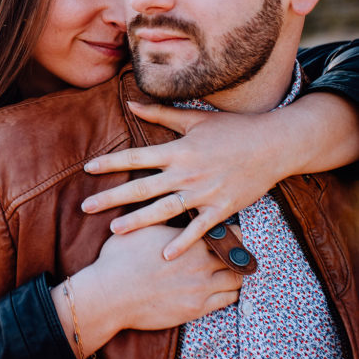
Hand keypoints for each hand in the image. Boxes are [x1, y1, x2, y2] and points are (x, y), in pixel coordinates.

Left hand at [82, 101, 281, 260]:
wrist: (273, 145)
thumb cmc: (233, 129)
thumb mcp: (195, 118)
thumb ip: (160, 114)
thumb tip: (131, 103)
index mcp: (178, 150)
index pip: (136, 157)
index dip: (110, 163)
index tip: (87, 169)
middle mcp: (186, 173)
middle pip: (142, 187)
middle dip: (111, 197)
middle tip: (86, 207)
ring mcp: (204, 193)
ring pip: (164, 210)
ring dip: (137, 221)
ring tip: (114, 230)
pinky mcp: (221, 208)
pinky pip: (198, 229)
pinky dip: (182, 243)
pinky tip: (165, 255)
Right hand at [92, 224, 241, 331]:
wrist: (110, 294)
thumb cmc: (120, 259)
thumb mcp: (141, 230)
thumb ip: (160, 218)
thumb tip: (168, 205)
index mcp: (188, 240)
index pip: (225, 232)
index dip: (232, 231)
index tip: (232, 231)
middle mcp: (200, 262)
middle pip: (236, 254)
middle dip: (239, 251)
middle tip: (239, 250)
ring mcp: (200, 287)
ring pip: (236, 278)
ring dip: (237, 273)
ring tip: (236, 269)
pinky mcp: (196, 308)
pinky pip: (228, 300)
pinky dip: (231, 293)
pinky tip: (227, 289)